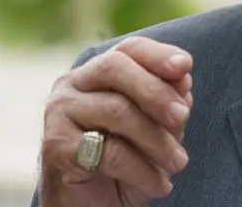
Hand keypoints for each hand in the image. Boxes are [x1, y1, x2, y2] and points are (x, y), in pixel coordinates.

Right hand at [39, 37, 193, 206]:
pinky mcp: (56, 147)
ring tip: (179, 163)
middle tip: (182, 118)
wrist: (93, 206)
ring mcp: (59, 114)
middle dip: (156, 91)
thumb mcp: (156, 125)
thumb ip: (167, 99)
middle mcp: (72, 85)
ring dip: (157, 140)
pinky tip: (160, 185)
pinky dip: (142, 170)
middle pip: (116, 68)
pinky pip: (109, 152)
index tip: (185, 66)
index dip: (158, 54)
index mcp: (98, 73)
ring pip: (116, 110)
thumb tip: (183, 78)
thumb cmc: (128, 158)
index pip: (128, 49)